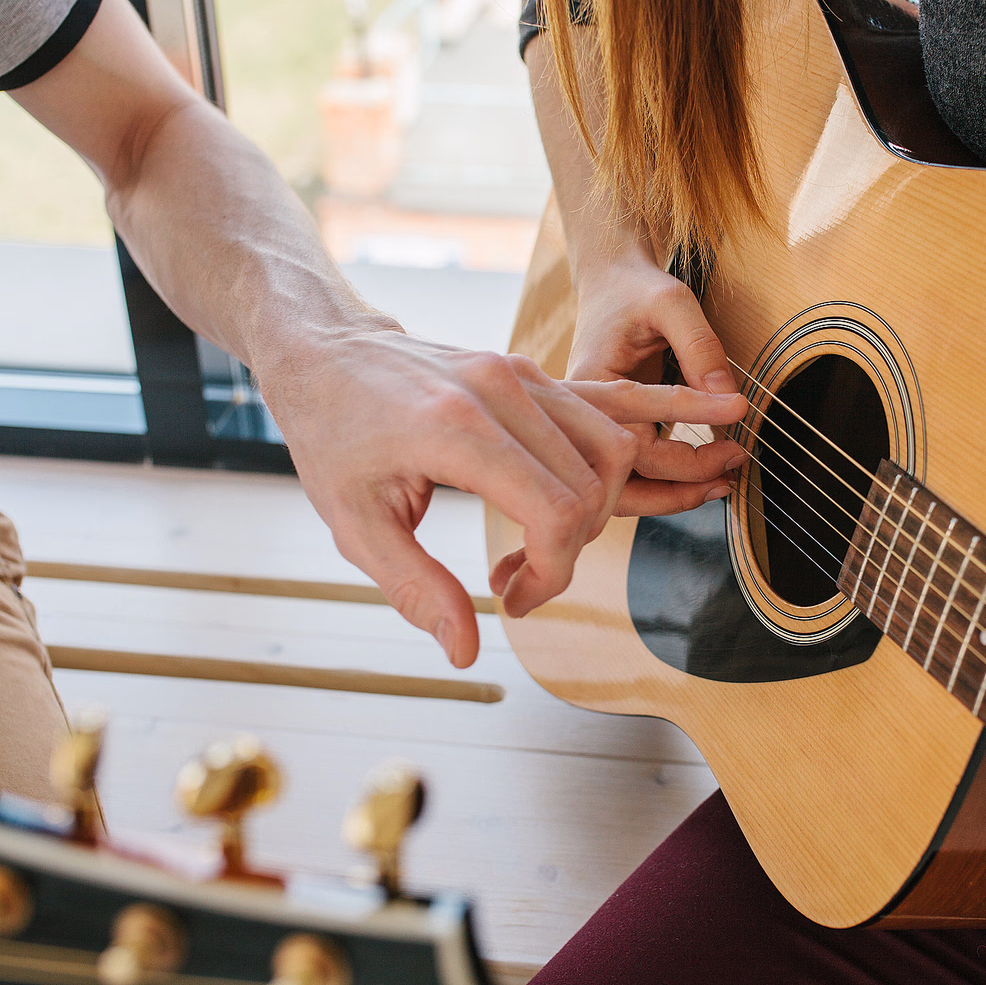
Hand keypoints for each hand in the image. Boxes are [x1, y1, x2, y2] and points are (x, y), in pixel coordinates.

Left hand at [257, 329, 745, 668]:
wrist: (326, 349)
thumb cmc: (331, 434)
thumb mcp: (354, 525)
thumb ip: (417, 589)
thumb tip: (470, 650)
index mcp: (458, 428)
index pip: (557, 509)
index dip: (554, 571)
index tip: (515, 599)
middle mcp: (504, 390)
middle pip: (595, 484)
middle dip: (573, 548)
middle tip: (523, 579)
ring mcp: (524, 374)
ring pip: (613, 448)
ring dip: (600, 506)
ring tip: (548, 540)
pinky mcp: (533, 372)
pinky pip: (605, 414)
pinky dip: (619, 457)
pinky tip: (647, 469)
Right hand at [569, 252, 746, 511]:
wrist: (611, 280)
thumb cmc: (636, 287)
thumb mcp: (672, 302)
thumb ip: (700, 347)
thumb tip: (730, 400)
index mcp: (588, 386)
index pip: (633, 445)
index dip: (687, 453)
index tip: (737, 433)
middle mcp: (582, 417)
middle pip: (620, 481)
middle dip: (680, 488)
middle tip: (731, 473)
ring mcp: (593, 427)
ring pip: (622, 487)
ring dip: (672, 495)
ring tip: (722, 484)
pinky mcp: (611, 430)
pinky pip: (633, 471)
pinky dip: (668, 481)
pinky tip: (706, 475)